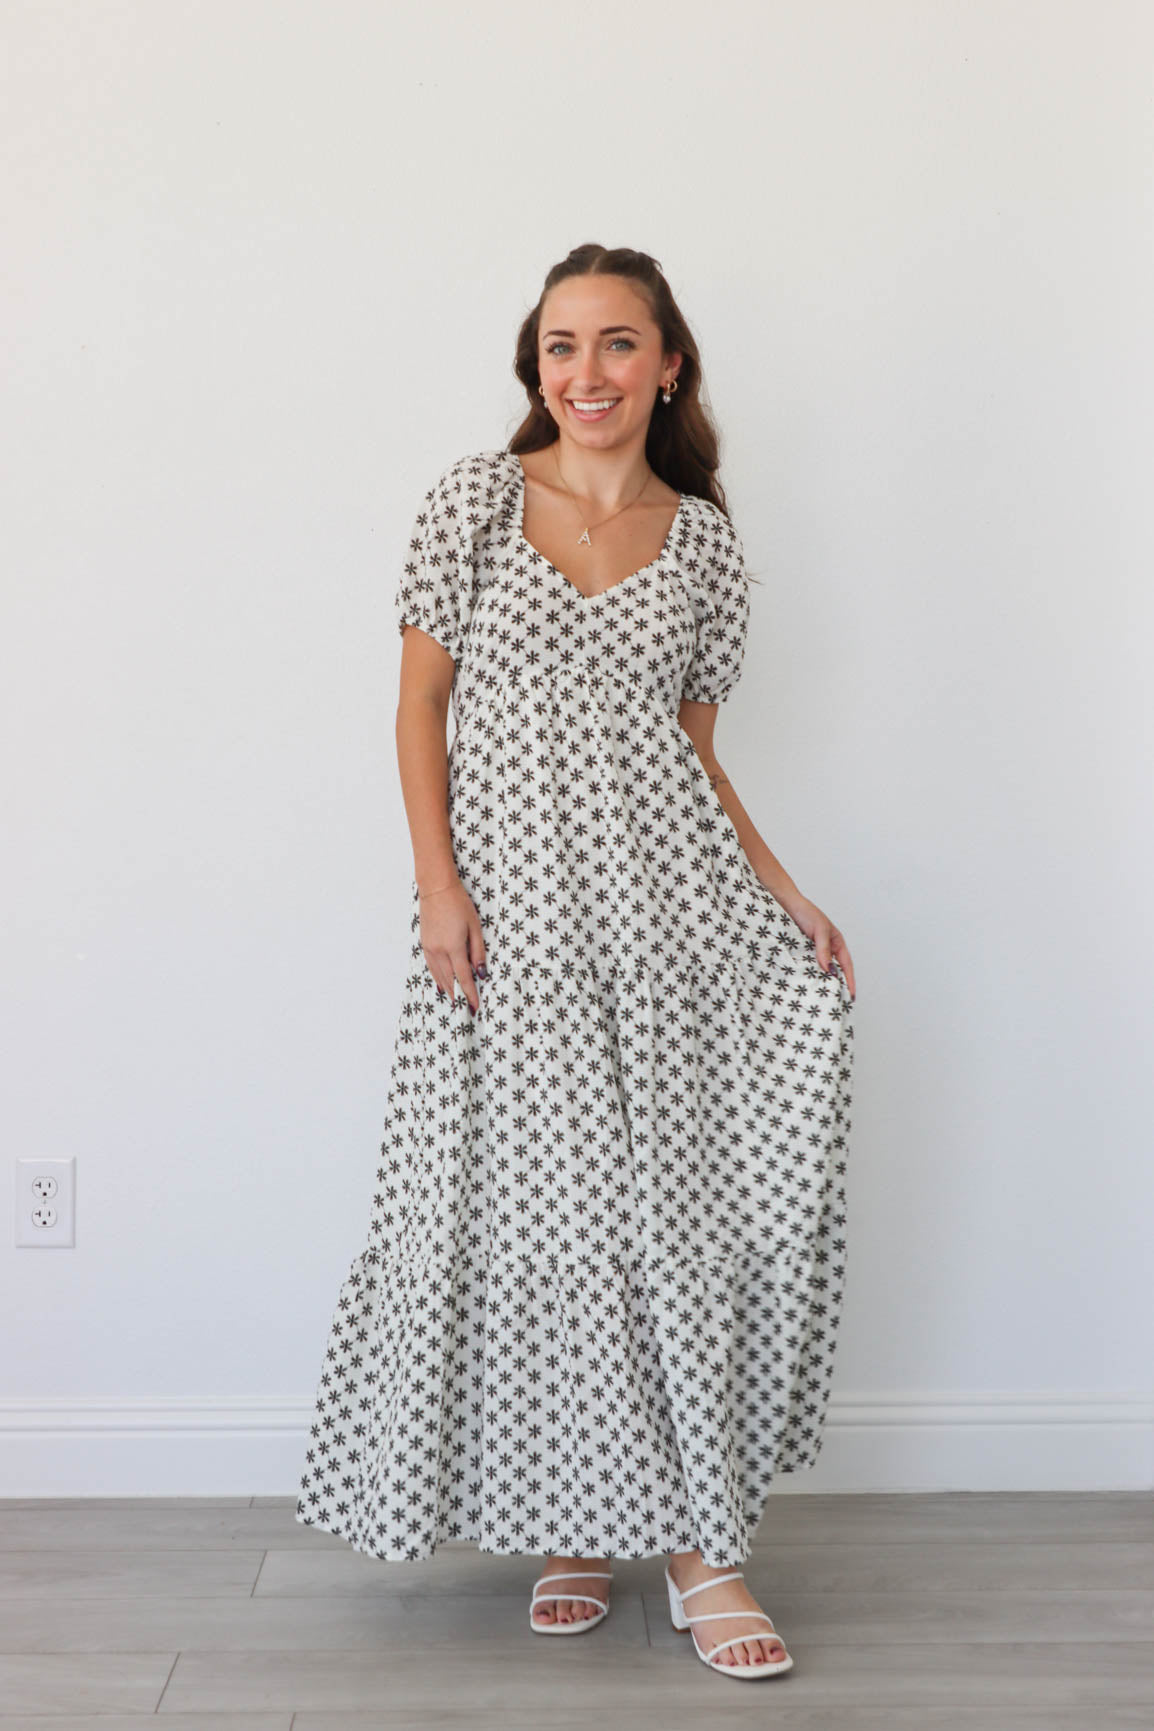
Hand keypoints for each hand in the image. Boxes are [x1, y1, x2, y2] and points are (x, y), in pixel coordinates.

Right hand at [418, 878, 487, 1014]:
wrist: (436, 889)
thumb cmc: (459, 904)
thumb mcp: (475, 926)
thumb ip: (478, 951)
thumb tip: (481, 973)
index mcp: (453, 947)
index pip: (463, 978)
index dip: (470, 994)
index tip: (475, 1007)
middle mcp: (439, 951)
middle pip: (450, 981)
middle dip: (459, 996)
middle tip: (466, 1010)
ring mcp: (429, 948)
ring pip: (439, 976)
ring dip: (448, 989)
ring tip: (456, 1001)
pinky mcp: (425, 944)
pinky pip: (431, 967)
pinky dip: (438, 978)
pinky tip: (442, 985)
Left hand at [777, 892, 855, 1000]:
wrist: (783, 903)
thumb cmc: (805, 911)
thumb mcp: (819, 929)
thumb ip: (823, 949)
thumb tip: (828, 970)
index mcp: (836, 943)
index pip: (846, 966)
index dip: (849, 981)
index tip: (850, 996)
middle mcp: (825, 949)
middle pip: (833, 971)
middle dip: (835, 986)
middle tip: (835, 1003)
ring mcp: (811, 952)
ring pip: (818, 972)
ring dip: (818, 983)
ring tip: (819, 999)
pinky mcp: (798, 954)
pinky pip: (803, 968)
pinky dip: (804, 977)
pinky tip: (802, 987)